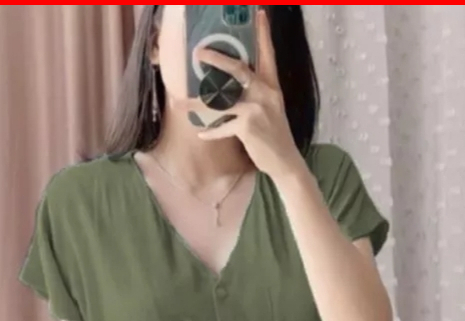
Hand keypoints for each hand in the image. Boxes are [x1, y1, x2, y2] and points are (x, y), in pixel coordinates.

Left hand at [191, 10, 307, 180]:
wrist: (285, 161)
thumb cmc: (274, 134)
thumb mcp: (270, 108)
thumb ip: (256, 92)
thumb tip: (233, 83)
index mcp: (271, 86)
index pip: (268, 54)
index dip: (263, 34)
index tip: (260, 14)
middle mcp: (265, 93)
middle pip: (238, 69)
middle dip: (217, 59)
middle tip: (198, 53)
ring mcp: (256, 109)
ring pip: (221, 101)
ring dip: (197, 103)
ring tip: (180, 103)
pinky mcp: (247, 127)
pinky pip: (222, 127)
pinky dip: (211, 131)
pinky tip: (201, 133)